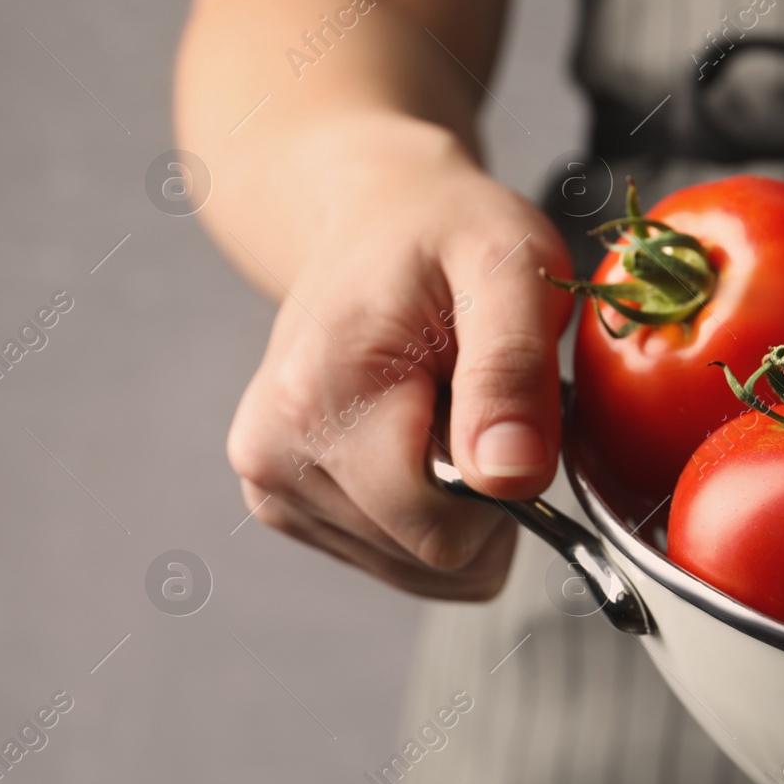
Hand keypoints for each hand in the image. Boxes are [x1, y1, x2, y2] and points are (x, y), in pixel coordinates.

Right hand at [224, 119, 571, 598]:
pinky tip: (421, 433)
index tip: (509, 406)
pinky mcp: (283, 503)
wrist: (376, 217)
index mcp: (319, 399)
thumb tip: (511, 477)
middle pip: (431, 556)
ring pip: (416, 566)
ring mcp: (270, 486)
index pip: (443, 531)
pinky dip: (431, 510)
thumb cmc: (449, 234)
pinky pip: (396, 557)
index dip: (507, 485)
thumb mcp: (510, 268)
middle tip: (480, 398)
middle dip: (486, 493)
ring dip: (460, 502)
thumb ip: (512, 370)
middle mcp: (273, 455)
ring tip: (448, 406)